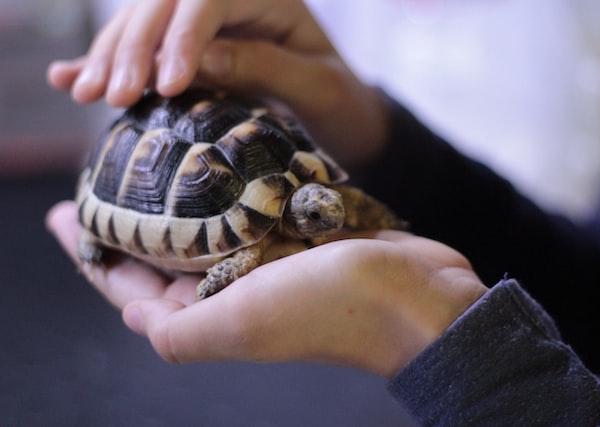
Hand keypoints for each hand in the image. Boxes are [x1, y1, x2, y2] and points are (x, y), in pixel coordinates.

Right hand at [46, 0, 388, 168]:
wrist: (341, 114)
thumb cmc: (339, 100)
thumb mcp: (318, 86)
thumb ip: (265, 68)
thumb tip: (199, 61)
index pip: (210, 0)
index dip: (183, 38)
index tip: (167, 85)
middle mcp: (231, 0)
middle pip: (166, 5)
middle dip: (135, 48)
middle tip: (113, 95)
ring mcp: (207, 23)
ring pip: (145, 24)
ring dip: (111, 56)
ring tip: (84, 93)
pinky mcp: (190, 48)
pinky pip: (145, 49)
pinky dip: (108, 63)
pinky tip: (69, 76)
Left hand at [47, 201, 486, 377]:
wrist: (414, 296)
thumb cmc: (329, 308)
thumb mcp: (241, 324)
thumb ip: (175, 330)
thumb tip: (129, 311)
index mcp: (214, 312)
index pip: (131, 285)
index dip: (90, 256)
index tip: (59, 217)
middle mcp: (236, 288)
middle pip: (165, 254)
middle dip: (129, 223)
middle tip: (100, 181)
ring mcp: (269, 260)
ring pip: (207, 227)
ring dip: (177, 202)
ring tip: (151, 164)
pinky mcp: (300, 234)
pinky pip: (250, 208)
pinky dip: (228, 188)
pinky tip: (215, 164)